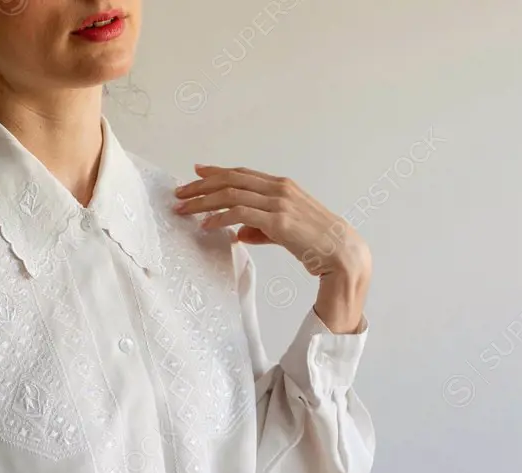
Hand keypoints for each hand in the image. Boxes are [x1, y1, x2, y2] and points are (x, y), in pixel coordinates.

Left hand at [173, 164, 370, 278]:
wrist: (342, 252)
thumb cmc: (316, 243)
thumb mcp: (284, 231)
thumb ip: (261, 229)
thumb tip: (238, 232)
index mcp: (282, 186)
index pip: (242, 173)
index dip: (217, 171)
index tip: (196, 172)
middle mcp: (279, 189)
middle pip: (231, 179)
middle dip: (201, 185)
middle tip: (179, 192)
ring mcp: (279, 202)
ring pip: (231, 194)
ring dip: (203, 201)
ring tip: (183, 209)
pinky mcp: (279, 220)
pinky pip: (240, 213)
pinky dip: (219, 218)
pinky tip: (206, 225)